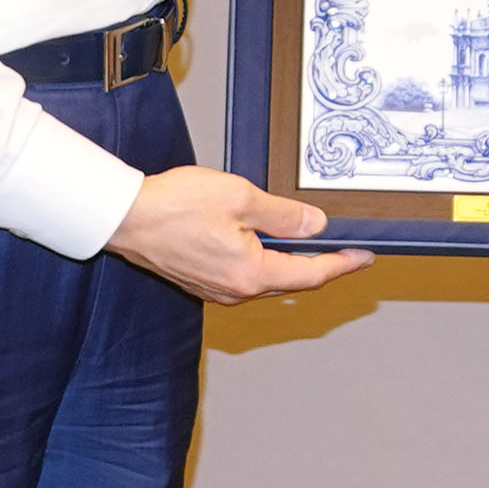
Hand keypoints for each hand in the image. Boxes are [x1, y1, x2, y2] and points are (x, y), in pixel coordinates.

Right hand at [107, 166, 376, 303]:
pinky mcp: (202, 283)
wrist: (125, 217)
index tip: (363, 258)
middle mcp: (235, 290)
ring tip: (309, 244)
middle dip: (320, 266)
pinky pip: (245, 278)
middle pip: (291, 282)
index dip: (342, 265)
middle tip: (344, 250)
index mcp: (251, 273)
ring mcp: (217, 290)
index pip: (311, 274)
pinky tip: (264, 245)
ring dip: (290, 265)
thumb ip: (283, 214)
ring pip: (267, 281)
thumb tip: (315, 225)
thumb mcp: (240, 197)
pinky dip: (263, 264)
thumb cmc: (173, 205)